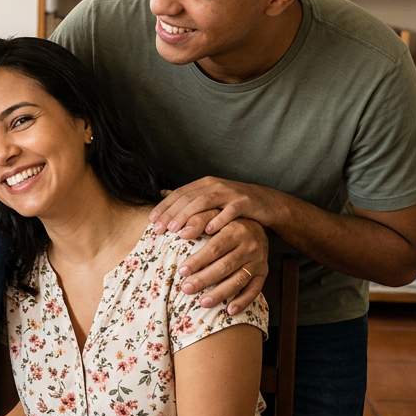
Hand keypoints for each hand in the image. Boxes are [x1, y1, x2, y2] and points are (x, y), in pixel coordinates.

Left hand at [150, 177, 283, 236]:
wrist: (266, 202)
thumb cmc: (233, 203)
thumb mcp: (209, 196)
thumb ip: (187, 196)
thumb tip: (162, 192)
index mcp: (204, 184)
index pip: (179, 193)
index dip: (164, 206)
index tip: (150, 220)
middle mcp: (215, 185)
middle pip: (188, 198)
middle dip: (172, 214)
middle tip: (158, 229)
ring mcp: (230, 192)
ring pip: (205, 202)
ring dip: (190, 216)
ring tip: (178, 231)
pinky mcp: (246, 202)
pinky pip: (231, 210)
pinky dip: (220, 219)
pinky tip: (209, 231)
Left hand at [176, 218, 267, 314]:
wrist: (256, 224)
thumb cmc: (225, 221)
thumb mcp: (214, 213)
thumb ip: (198, 220)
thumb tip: (183, 232)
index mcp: (236, 230)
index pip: (215, 247)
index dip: (198, 260)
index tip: (181, 271)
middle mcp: (250, 246)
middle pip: (226, 266)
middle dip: (204, 279)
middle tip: (186, 289)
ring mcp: (259, 261)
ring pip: (239, 280)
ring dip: (221, 293)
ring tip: (202, 303)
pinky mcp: (264, 273)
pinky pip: (255, 290)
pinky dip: (243, 301)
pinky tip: (229, 311)